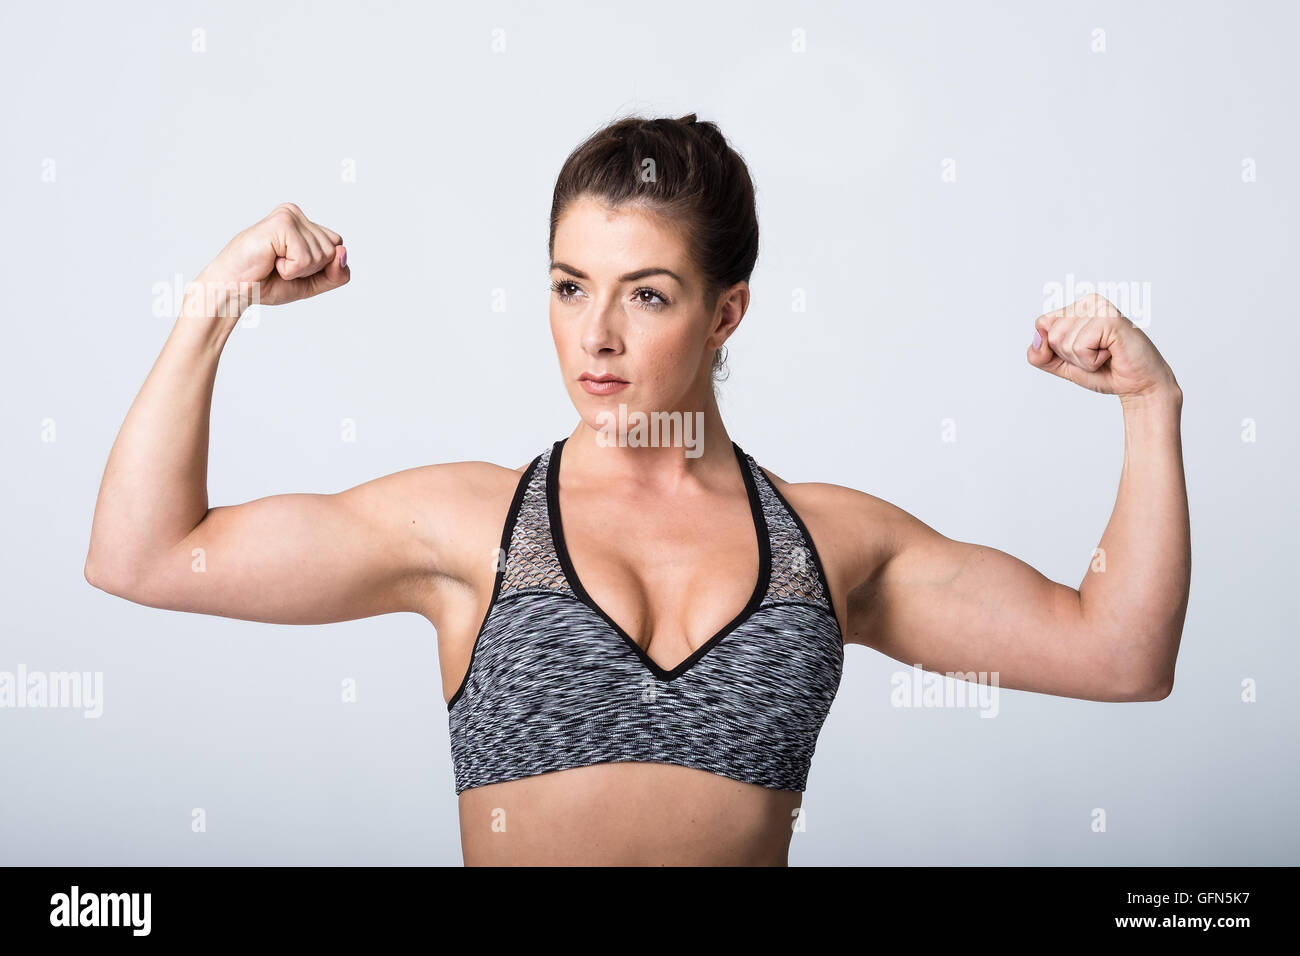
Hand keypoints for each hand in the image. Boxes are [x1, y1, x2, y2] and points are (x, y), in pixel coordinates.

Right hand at [186, 202, 349, 314]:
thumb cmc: (267, 283)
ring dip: (298, 270)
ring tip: (274, 263)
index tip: (291, 267)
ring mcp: (289, 215)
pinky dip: (291, 269)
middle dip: (310, 269)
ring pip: (322, 255)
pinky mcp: (282, 223)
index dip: (320, 268)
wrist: (233, 289)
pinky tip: (271, 260)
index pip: (337, 248)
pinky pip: (306, 257)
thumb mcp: (312, 282)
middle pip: (333, 250)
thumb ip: (336, 273)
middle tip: (280, 266)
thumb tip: (343, 252)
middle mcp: (296, 214)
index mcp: (303, 223)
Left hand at [1027, 293, 1178, 401]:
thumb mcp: (1061, 365)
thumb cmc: (1104, 371)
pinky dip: (1092, 360)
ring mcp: (1100, 307)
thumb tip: (1038, 338)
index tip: (1082, 351)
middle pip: (1050, 334)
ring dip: (1082, 359)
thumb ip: (1040, 355)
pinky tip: (1111, 352)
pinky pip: (1079, 346)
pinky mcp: (1109, 318)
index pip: (1041, 325)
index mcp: (1076, 307)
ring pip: (1062, 341)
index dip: (1055, 348)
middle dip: (1070, 355)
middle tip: (1096, 354)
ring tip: (1105, 353)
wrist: (1136, 384)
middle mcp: (1088, 301)